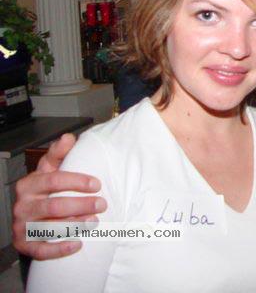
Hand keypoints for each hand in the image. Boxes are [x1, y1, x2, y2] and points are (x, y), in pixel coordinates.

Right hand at [12, 133, 106, 259]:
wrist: (28, 214)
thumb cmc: (44, 189)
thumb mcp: (49, 169)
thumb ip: (59, 154)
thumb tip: (68, 138)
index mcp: (29, 184)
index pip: (54, 180)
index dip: (77, 182)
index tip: (97, 184)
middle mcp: (23, 205)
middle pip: (54, 205)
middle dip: (81, 205)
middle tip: (102, 204)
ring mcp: (22, 226)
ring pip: (49, 227)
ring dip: (75, 225)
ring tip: (94, 221)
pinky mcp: (24, 244)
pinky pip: (41, 249)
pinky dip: (60, 248)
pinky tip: (77, 243)